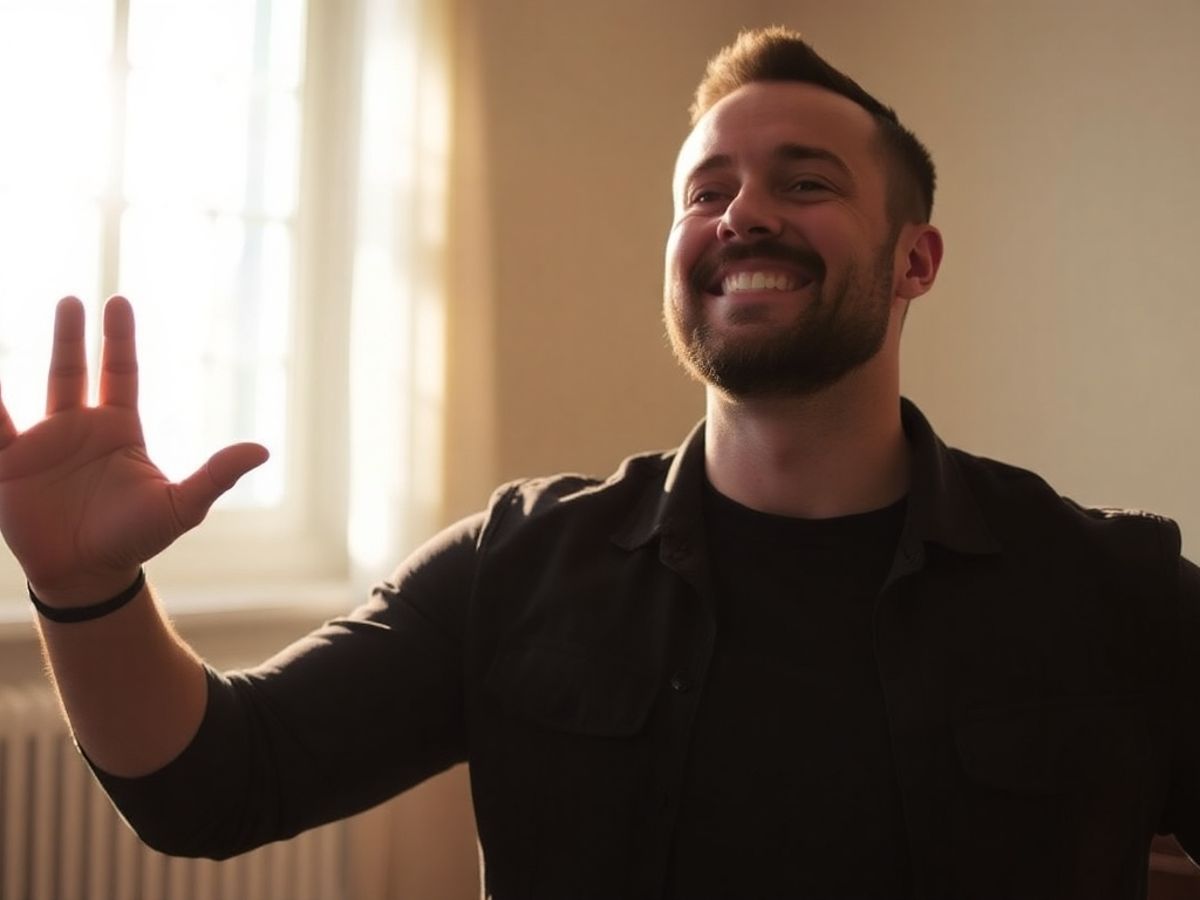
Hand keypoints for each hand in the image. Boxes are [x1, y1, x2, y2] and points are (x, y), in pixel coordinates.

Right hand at [0, 296, 268, 605]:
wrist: (88, 575)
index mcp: (119, 430)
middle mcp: (81, 428)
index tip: (118, 302)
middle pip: (75, 371)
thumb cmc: (136, 539)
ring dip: (31, 360)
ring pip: (34, 389)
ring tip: (23, 320)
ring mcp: (44, 445)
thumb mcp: (181, 506)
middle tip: (74, 299)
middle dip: (73, 335)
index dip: (119, 339)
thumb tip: (263, 450)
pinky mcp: (10, 466)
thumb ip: (216, 475)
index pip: (120, 372)